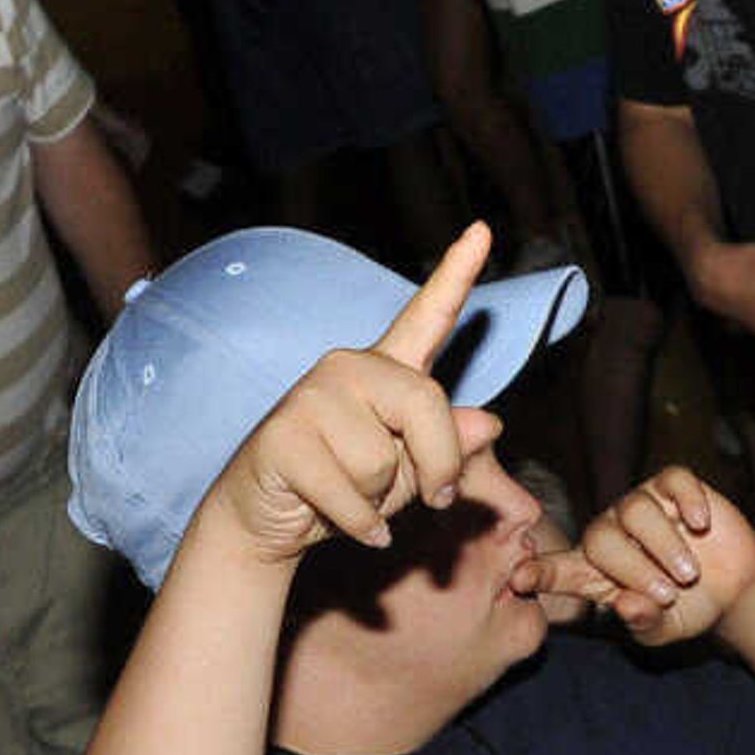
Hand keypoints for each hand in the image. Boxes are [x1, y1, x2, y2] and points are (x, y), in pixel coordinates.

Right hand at [193, 221, 504, 565]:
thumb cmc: (344, 494)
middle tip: (432, 499)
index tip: (482, 230)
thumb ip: (446, 447)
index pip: (427, 317)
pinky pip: (352, 495)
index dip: (457, 274)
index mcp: (385, 371)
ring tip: (350, 495)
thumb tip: (488, 422)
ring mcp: (311, 396)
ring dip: (380, 499)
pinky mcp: (284, 435)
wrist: (266, 522)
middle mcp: (348, 369)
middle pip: (425, 405)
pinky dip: (359, 524)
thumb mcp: (409, 474)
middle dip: (438, 465)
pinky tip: (342, 522)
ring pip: (384, 461)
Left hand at [518, 464, 754, 644]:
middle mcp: (612, 533)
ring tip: (689, 573)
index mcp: (595, 571)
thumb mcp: (665, 628)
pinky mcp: (675, 487)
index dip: (541, 573)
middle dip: (633, 569)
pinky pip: (673, 481)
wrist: (732, 588)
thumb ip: (645, 622)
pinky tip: (701, 525)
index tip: (522, 579)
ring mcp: (643, 506)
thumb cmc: (687, 608)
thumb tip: (628, 607)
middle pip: (601, 538)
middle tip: (666, 594)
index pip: (559, 569)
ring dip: (664, 545)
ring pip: (635, 511)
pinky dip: (688, 501)